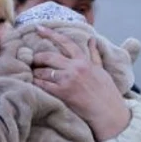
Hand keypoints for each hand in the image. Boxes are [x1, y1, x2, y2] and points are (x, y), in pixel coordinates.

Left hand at [31, 26, 129, 141]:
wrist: (108, 113)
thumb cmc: (106, 93)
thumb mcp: (101, 71)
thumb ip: (94, 54)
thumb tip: (91, 39)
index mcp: (84, 61)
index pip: (65, 42)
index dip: (50, 34)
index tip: (38, 27)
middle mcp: (75, 68)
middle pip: (48, 56)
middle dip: (37, 57)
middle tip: (31, 59)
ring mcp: (68, 80)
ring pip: (43, 72)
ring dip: (35, 73)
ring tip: (32, 74)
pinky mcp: (62, 93)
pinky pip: (43, 85)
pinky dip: (36, 84)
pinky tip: (33, 84)